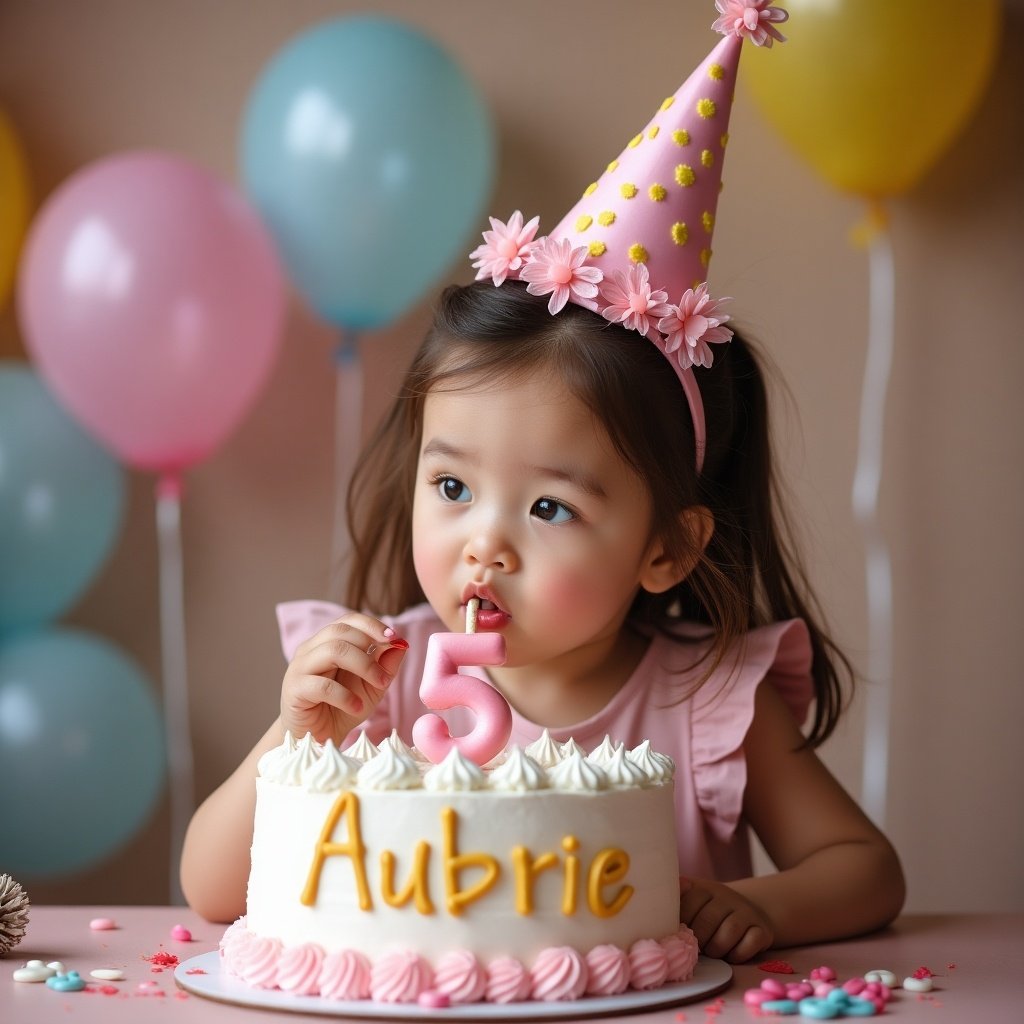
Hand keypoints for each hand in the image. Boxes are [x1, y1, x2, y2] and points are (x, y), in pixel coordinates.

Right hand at [280, 612, 408, 744]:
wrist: (319, 741)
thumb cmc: (344, 709)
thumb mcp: (372, 686)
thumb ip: (385, 665)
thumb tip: (402, 644)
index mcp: (326, 643)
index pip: (347, 621)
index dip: (371, 625)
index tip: (393, 637)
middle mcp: (310, 650)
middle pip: (340, 631)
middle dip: (370, 645)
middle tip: (385, 672)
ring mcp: (299, 668)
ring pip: (332, 651)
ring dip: (363, 666)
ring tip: (378, 685)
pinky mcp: (294, 690)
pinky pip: (322, 685)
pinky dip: (345, 696)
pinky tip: (356, 708)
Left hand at [679, 876, 774, 962]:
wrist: (749, 909)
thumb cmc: (710, 911)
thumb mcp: (692, 900)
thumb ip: (674, 901)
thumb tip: (650, 902)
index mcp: (703, 888)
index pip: (686, 904)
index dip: (681, 925)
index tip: (679, 934)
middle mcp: (726, 896)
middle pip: (706, 922)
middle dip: (698, 942)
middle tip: (697, 947)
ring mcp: (746, 912)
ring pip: (727, 935)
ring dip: (716, 950)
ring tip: (712, 951)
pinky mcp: (762, 930)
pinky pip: (748, 946)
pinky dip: (737, 955)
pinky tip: (731, 953)